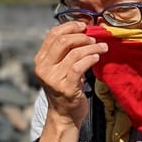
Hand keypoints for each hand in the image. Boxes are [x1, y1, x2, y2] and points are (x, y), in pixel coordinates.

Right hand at [34, 23, 107, 141]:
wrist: (64, 116)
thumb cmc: (65, 89)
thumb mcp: (58, 69)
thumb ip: (64, 52)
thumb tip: (81, 31)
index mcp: (40, 60)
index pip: (52, 35)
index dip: (69, 26)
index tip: (83, 25)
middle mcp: (43, 68)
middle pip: (62, 41)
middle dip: (81, 36)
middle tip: (93, 38)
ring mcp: (53, 78)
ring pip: (74, 53)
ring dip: (92, 47)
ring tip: (102, 47)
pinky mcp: (66, 87)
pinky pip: (80, 66)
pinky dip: (90, 58)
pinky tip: (97, 57)